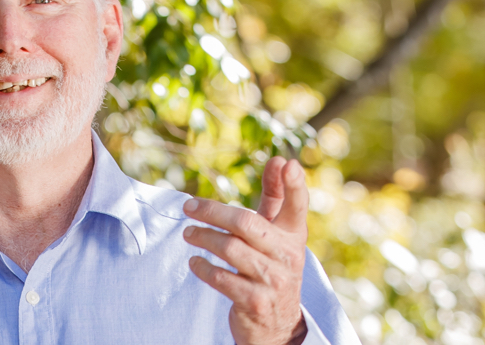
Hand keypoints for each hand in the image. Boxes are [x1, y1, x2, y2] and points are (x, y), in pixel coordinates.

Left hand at [183, 157, 309, 344]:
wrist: (277, 325)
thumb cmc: (272, 267)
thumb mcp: (278, 235)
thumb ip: (276, 199)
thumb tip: (280, 159)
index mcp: (293, 236)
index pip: (296, 206)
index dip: (293, 185)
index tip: (286, 163)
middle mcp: (288, 256)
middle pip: (247, 224)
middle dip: (213, 212)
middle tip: (188, 207)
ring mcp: (274, 281)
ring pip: (231, 249)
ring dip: (204, 238)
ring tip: (188, 234)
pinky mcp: (256, 302)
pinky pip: (223, 279)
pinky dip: (204, 268)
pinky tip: (195, 262)